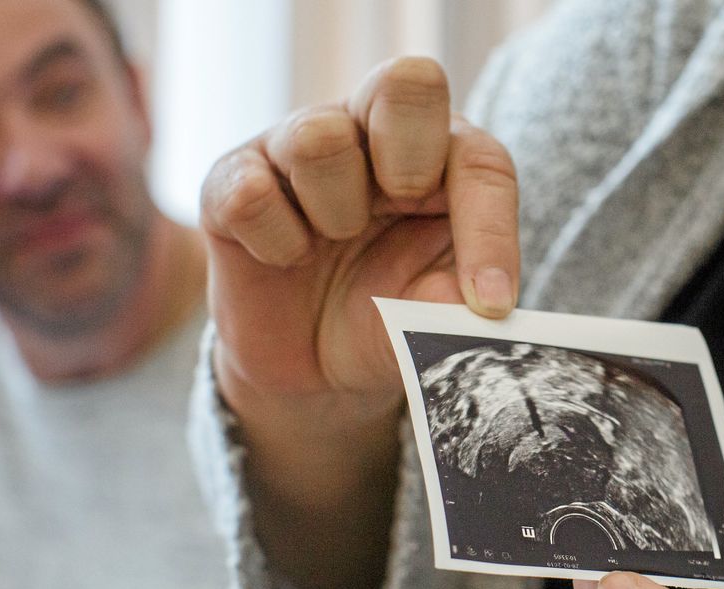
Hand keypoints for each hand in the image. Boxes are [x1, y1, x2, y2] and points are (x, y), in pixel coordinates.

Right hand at [201, 55, 518, 425]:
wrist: (311, 372)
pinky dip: (277, 243)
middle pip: (407, 81)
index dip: (491, 230)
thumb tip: (481, 308)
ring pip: (319, 138)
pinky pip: (251, 194)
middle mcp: (371, 134)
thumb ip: (460, 308)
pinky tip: (286, 260)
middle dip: (409, 155)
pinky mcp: (232, 179)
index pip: (479, 160)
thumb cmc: (383, 321)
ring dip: (335, 212)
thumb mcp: (432, 323)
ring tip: (331, 243)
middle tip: (399, 209)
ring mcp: (296, 147)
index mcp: (439, 160)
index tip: (490, 304)